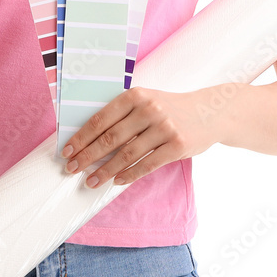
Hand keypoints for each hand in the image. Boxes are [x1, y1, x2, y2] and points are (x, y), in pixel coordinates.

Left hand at [61, 85, 223, 188]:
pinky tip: (116, 181)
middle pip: (110, 138)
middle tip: (72, 169)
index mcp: (136, 95)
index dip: (81, 137)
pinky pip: (147, 164)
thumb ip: (122, 114)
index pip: (101, 119)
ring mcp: (164, 127)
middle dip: (87, 156)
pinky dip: (129, 175)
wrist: (210, 112)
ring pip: (127, 154)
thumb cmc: (170, 108)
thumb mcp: (147, 101)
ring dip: (105, 170)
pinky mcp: (177, 145)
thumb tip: (89, 138)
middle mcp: (149, 109)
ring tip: (91, 181)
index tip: (67, 151)